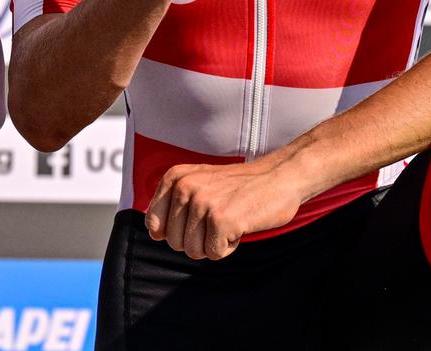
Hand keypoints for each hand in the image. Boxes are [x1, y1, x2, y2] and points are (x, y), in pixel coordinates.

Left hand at [144, 157, 304, 259]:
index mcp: (174, 177)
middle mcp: (184, 187)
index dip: (174, 233)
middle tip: (219, 220)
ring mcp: (202, 203)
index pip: (153, 223)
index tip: (195, 223)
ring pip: (193, 251)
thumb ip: (173, 203)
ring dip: (215, 244)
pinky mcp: (221, 220)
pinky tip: (240, 226)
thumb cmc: (238, 186)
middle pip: (174, 242)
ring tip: (230, 220)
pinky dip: (229, 247)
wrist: (278, 177)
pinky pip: (214, 253)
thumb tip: (154, 233)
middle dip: (198, 240)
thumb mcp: (198, 183)